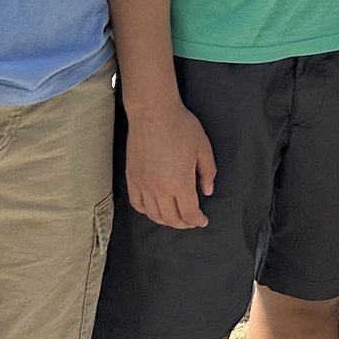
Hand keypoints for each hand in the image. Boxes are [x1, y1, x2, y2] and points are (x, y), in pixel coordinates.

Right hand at [125, 96, 218, 229]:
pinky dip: (147, 212)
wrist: (153, 114)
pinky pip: (137, 204)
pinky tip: (154, 209)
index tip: (203, 221)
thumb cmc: (181, 127)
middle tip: (192, 222)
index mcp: (180, 182)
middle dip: (183, 224)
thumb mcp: (203, 148)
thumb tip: (207, 192)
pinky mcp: (131, 179)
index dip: (197, 220)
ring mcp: (143, 185)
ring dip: (166, 221)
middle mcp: (159, 189)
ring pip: (153, 214)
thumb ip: (207, 172)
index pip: (189, 212)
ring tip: (176, 218)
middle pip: (171, 218)